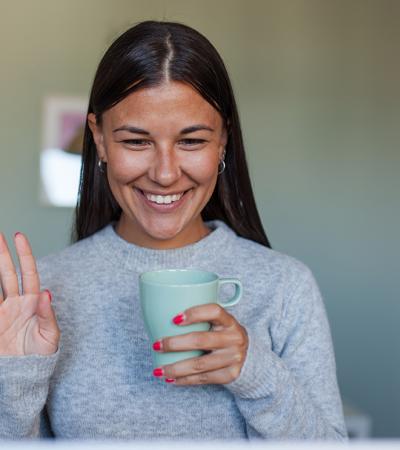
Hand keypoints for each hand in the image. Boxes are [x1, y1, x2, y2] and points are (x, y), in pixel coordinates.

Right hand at [0, 232, 59, 355]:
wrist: (23, 377)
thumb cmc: (41, 357)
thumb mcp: (49, 336)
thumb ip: (47, 315)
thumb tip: (46, 292)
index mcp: (31, 303)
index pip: (28, 273)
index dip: (24, 254)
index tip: (19, 236)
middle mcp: (15, 303)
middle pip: (6, 273)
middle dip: (2, 254)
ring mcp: (1, 312)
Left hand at [152, 304, 247, 384]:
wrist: (249, 357)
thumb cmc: (223, 335)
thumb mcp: (219, 323)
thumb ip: (201, 319)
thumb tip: (162, 319)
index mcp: (229, 321)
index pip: (214, 311)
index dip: (195, 313)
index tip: (174, 319)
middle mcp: (234, 338)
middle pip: (200, 340)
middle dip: (174, 344)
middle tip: (156, 345)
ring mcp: (233, 357)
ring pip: (199, 364)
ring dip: (175, 368)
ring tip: (158, 370)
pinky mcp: (230, 375)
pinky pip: (203, 378)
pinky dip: (185, 380)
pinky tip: (171, 379)